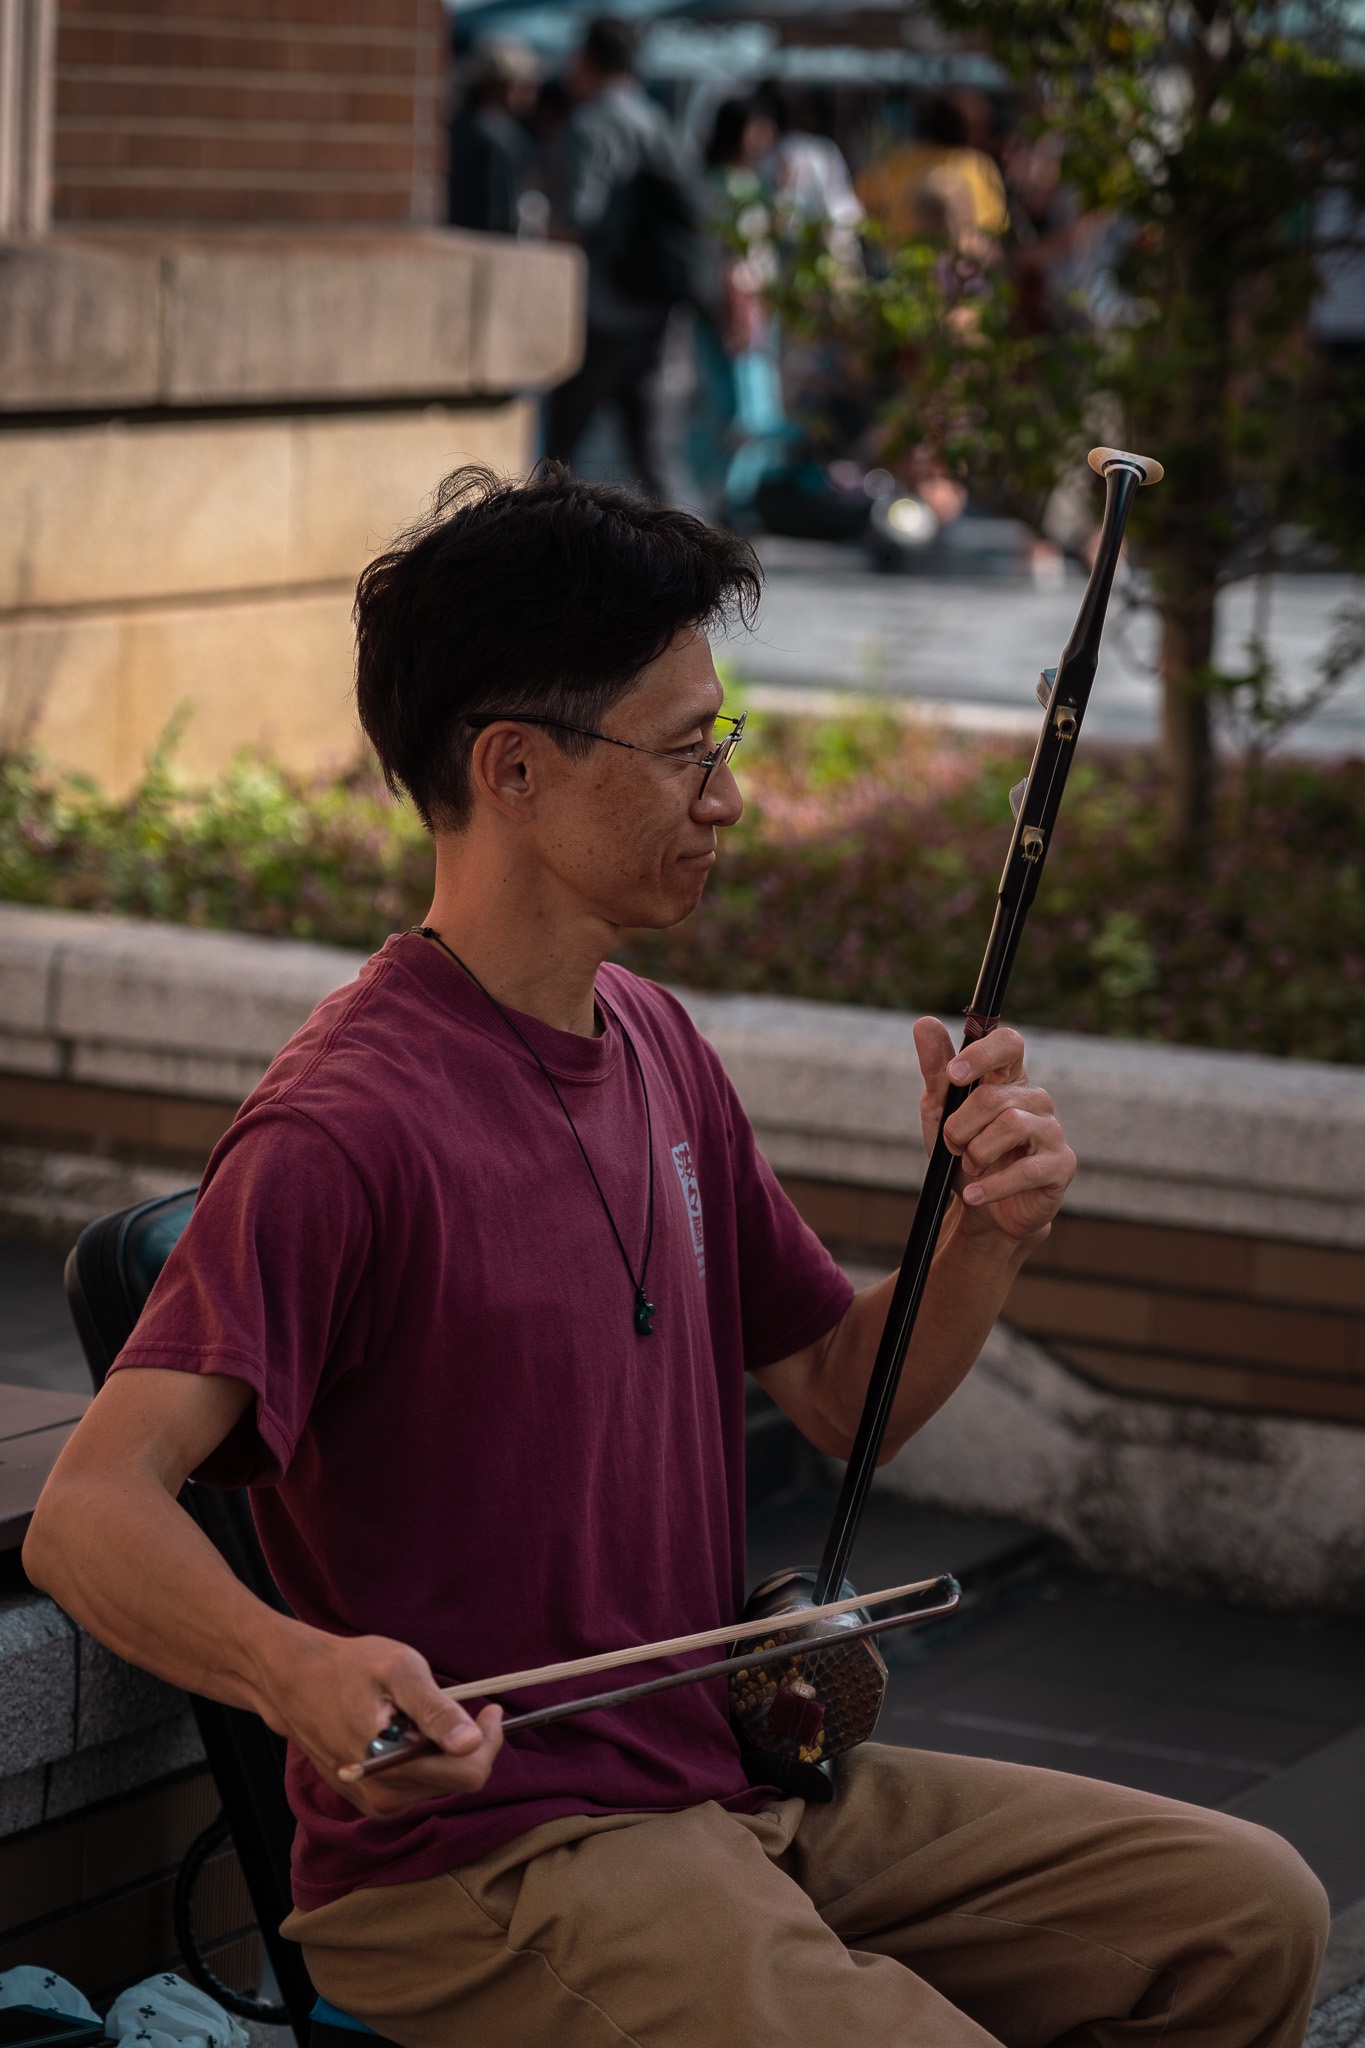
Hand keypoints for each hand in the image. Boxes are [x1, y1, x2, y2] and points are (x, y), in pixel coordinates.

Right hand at [261, 1624, 502, 1819]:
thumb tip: (470, 1743)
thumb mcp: (398, 1670)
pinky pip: (416, 1785)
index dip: (489, 1741)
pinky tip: (400, 1731)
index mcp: (396, 1765)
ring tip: (412, 1714)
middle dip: (464, 1743)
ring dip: (439, 1750)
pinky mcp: (369, 1801)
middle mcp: (386, 1796)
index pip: (471, 1774)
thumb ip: (436, 1709)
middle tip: (452, 1703)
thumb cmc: (347, 1669)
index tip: (488, 1709)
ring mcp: (376, 1803)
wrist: (294, 1683)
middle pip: (457, 1780)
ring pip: (438, 1783)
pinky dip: (421, 1758)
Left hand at [913, 1018, 1075, 1244]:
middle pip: (994, 1096)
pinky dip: (991, 1186)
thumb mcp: (940, 1110)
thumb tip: (924, 1023)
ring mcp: (1052, 1131)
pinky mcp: (1061, 1165)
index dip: (982, 1054)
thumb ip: (936, 1069)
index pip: (1009, 1043)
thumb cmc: (963, 1151)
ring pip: (1010, 1126)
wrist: (982, 1209)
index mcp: (1009, 1078)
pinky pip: (1025, 1170)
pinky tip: (973, 1194)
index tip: (954, 1075)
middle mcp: (1036, 1099)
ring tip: (969, 1167)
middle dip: (960, 1126)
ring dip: (975, 1153)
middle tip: (952, 1146)